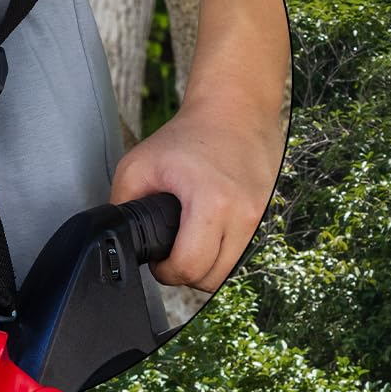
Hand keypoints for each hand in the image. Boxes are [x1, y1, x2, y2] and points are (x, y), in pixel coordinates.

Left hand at [110, 95, 282, 293]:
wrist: (235, 111)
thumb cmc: (188, 137)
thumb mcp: (139, 165)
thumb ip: (123, 205)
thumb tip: (121, 239)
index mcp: (212, 202)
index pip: (190, 267)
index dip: (167, 271)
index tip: (160, 259)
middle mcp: (243, 215)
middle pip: (212, 280)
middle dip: (187, 273)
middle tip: (174, 252)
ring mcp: (260, 219)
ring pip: (230, 274)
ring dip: (207, 267)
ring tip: (193, 244)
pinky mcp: (269, 219)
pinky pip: (244, 256)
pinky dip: (225, 254)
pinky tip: (212, 234)